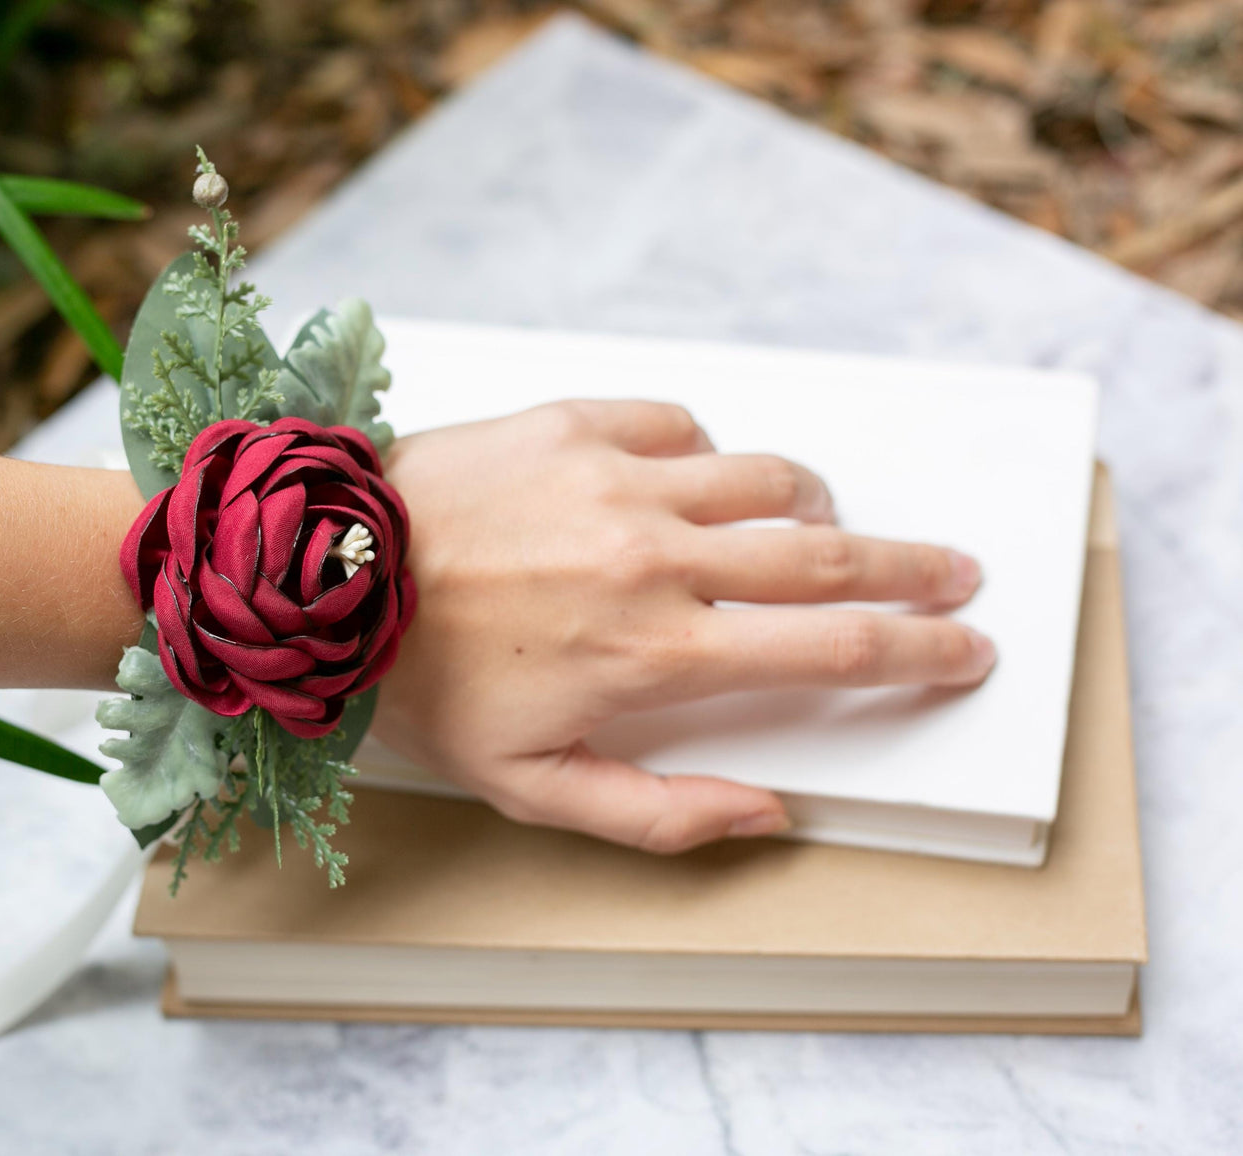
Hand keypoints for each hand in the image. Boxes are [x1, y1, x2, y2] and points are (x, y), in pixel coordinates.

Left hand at [373, 400, 994, 853]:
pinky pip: (683, 426)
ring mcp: (620, 478)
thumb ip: (661, 811)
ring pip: (769, 480)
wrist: (321, 577)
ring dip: (816, 509)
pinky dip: (710, 457)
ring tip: (821, 528)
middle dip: (915, 569)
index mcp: (658, 651)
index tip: (965, 646)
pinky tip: (696, 483)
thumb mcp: (533, 789)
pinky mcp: (575, 423)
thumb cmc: (423, 686)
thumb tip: (768, 811)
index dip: (919, 651)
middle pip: (834, 557)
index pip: (833, 651)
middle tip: (956, 571)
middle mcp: (657, 556)